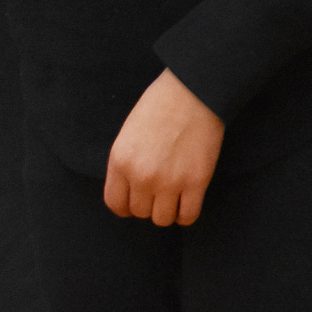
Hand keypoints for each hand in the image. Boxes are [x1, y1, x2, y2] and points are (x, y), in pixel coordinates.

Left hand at [102, 70, 224, 225]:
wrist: (194, 92)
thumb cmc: (162, 105)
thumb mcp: (129, 133)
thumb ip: (127, 162)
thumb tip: (131, 188)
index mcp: (121, 161)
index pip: (116, 203)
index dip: (126, 207)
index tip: (137, 202)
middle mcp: (141, 176)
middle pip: (140, 212)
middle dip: (149, 205)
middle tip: (160, 192)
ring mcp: (169, 181)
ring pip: (162, 219)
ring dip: (168, 211)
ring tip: (175, 197)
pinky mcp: (196, 181)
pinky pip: (188, 215)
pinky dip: (187, 214)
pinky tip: (189, 201)